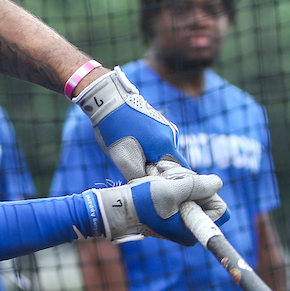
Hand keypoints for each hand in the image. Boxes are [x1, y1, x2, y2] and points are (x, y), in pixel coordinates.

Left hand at [74, 67, 189, 180]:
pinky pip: (159, 144)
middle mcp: (172, 136)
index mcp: (166, 145)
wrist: (108, 99)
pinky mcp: (159, 124)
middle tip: (141, 175)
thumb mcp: (123, 159)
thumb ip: (138, 177)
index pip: (181, 172)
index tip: (158, 190)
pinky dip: (150, 151)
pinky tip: (134, 146)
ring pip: (164, 154)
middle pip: (172, 164)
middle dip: (159, 173)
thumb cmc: (115, 129)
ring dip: (153, 161)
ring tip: (133, 158)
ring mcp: (166, 128)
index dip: (171, 184)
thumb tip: (147, 191)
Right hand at [85, 161, 226, 245]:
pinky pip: (183, 193)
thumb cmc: (143, 202)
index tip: (188, 185)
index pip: (219, 208)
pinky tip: (160, 178)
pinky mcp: (172, 213)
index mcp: (193, 229)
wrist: (118, 208)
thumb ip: (199, 185)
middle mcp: (189, 229)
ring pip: (194, 192)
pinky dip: (174, 183)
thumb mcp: (173, 190)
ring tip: (162, 176)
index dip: (208, 192)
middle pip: (206, 197)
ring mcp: (180, 220)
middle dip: (193, 182)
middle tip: (172, 177)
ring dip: (182, 179)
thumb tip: (218, 183)